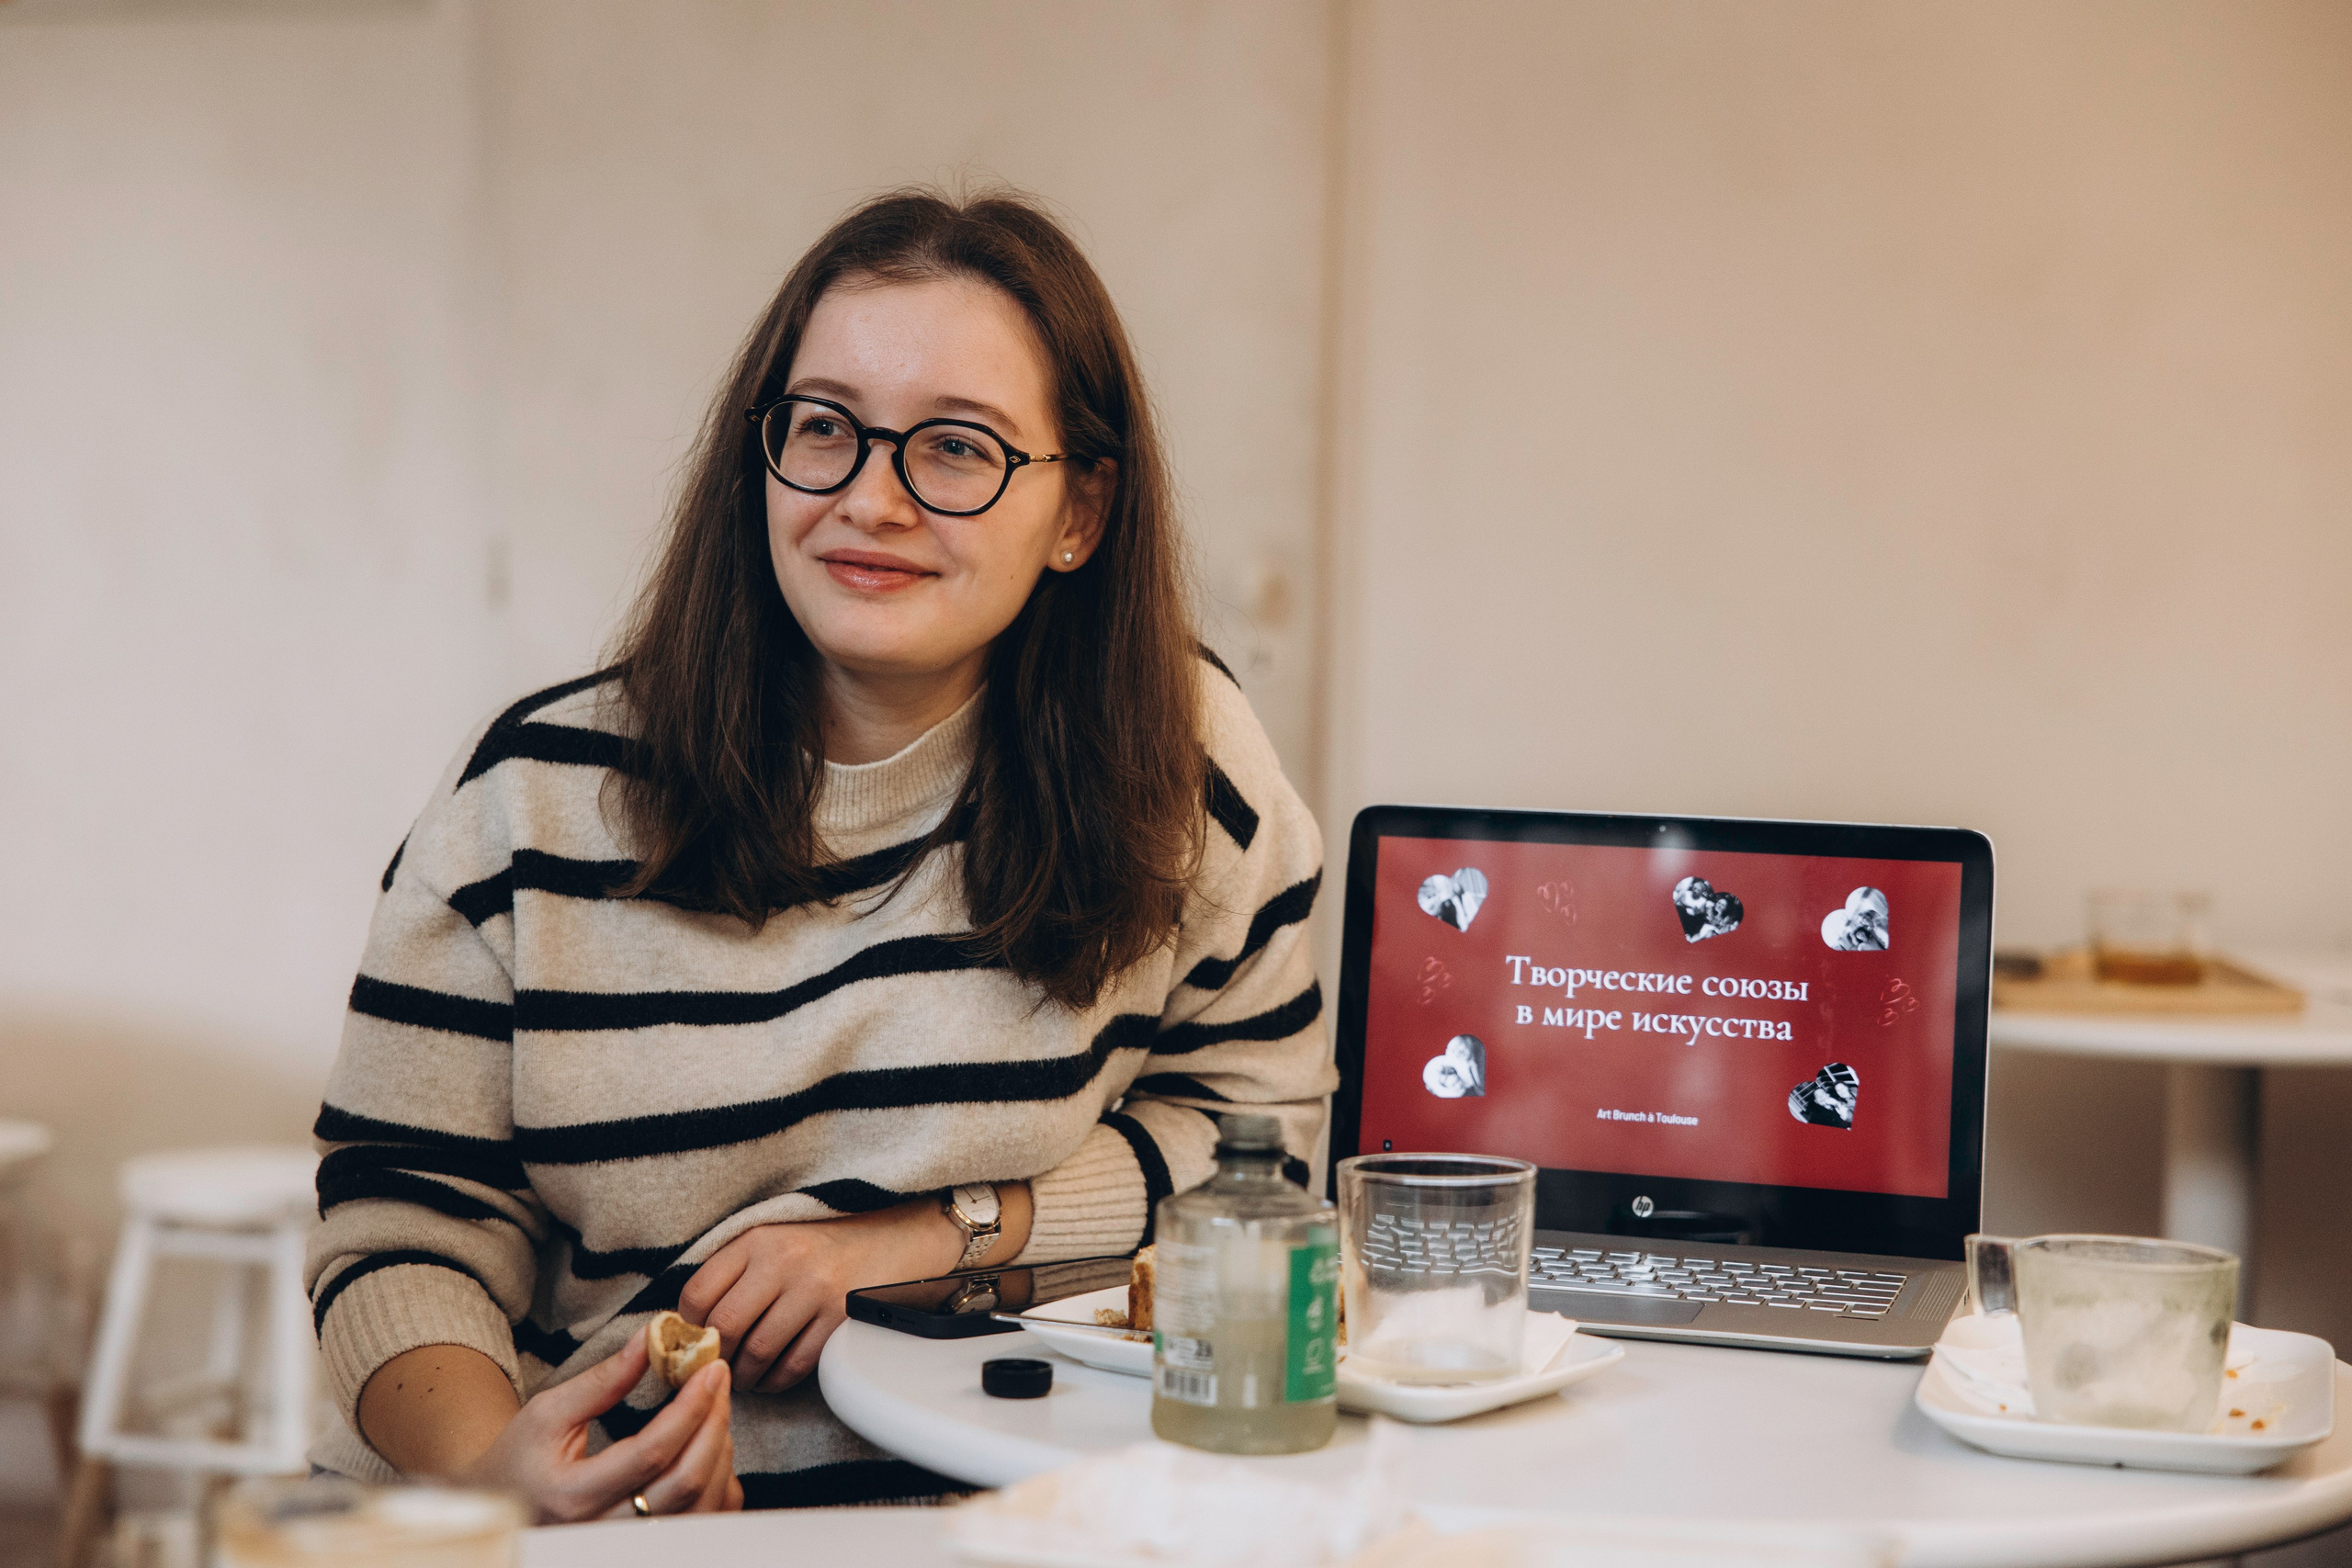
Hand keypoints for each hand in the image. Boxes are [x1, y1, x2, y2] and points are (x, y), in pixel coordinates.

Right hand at [452, 1333, 743, 1521]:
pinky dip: (720, 1485)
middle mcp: (604, 1529)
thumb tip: (651, 1337)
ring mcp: (628, 1546)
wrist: (501, 1508)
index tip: (711, 1368)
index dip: (690, 1407)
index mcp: (574, 1496)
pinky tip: (709, 1448)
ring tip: (713, 1408)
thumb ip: (603, 1380)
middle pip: (685, 1481)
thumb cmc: (520, 1458)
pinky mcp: (646, 1549)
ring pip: (701, 1505)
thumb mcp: (548, 1413)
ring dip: (720, 1451)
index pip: (651, 1452)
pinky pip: (703, 1522)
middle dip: (714, 1423)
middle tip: (719, 1379)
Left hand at [681, 1186, 1029, 1392]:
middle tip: (716, 1367)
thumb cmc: (823, 1244)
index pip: (698, 1292)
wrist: (894, 1236)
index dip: (687, 1326)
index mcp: (757, 1238)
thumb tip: (688, 1324)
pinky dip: (777, 1381)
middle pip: (725, 1326)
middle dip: (716, 1358)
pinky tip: (772, 1378)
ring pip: (759, 1351)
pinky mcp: (840, 1317)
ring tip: (745, 1377)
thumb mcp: (773, 1239)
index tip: (693, 1339)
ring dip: (746, 1376)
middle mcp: (782, 1260)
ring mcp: (814, 1289)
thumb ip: (733, 1272)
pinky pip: (795, 1365)